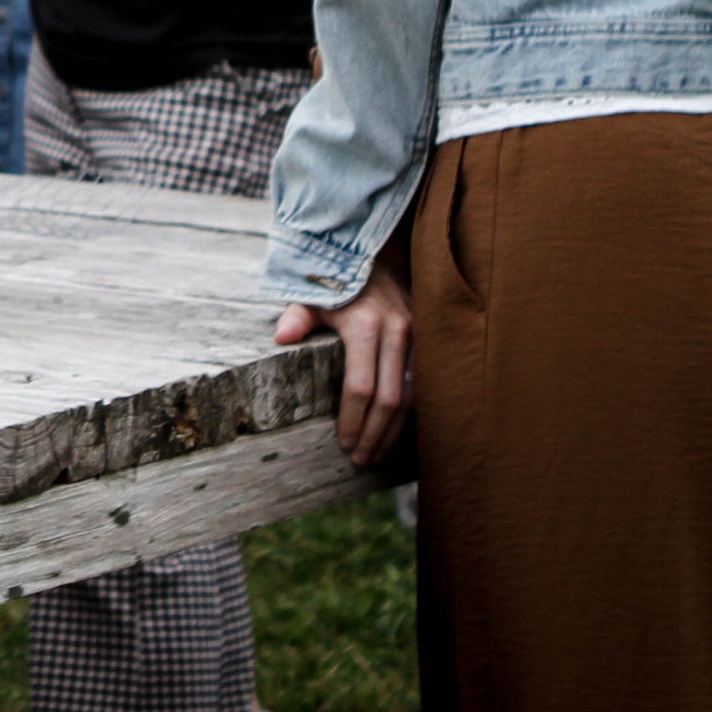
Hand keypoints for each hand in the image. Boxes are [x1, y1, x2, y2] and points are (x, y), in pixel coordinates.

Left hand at [271, 255, 413, 467]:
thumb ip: (297, 316)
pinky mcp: (431, 339)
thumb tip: (281, 339)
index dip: (353, 419)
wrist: (379, 252)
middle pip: (390, 399)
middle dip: (374, 434)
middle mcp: (397, 331)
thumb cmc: (337, 278)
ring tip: (376, 453)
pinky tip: (399, 433)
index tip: (344, 443)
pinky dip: (413, 414)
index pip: (361, 387)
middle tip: (360, 459)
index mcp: (365, 325)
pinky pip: (426, 385)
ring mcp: (418, 335)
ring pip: (414, 397)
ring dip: (395, 431)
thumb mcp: (311, 293)